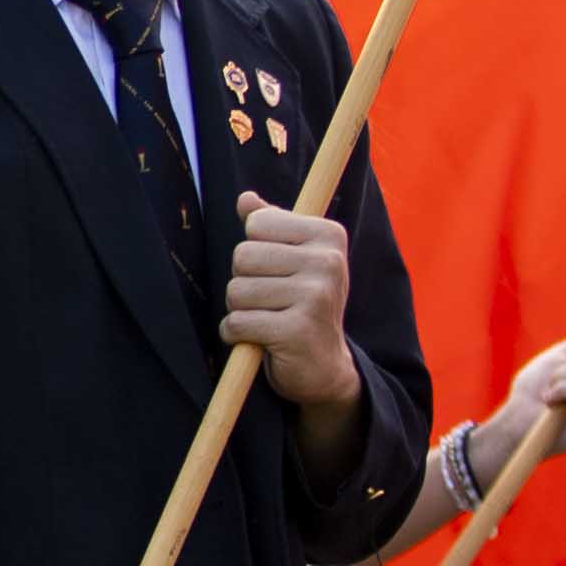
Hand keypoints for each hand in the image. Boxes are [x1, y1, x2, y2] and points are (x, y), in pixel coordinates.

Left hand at [221, 197, 355, 409]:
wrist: (325, 366)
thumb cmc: (304, 305)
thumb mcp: (294, 259)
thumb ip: (272, 226)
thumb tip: (245, 199)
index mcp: (328, 236)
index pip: (256, 223)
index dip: (254, 250)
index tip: (278, 271)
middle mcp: (328, 262)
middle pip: (242, 256)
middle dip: (243, 282)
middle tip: (270, 301)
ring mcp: (316, 296)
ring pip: (236, 291)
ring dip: (240, 310)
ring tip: (267, 320)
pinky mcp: (297, 330)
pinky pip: (238, 322)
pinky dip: (236, 334)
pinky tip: (259, 340)